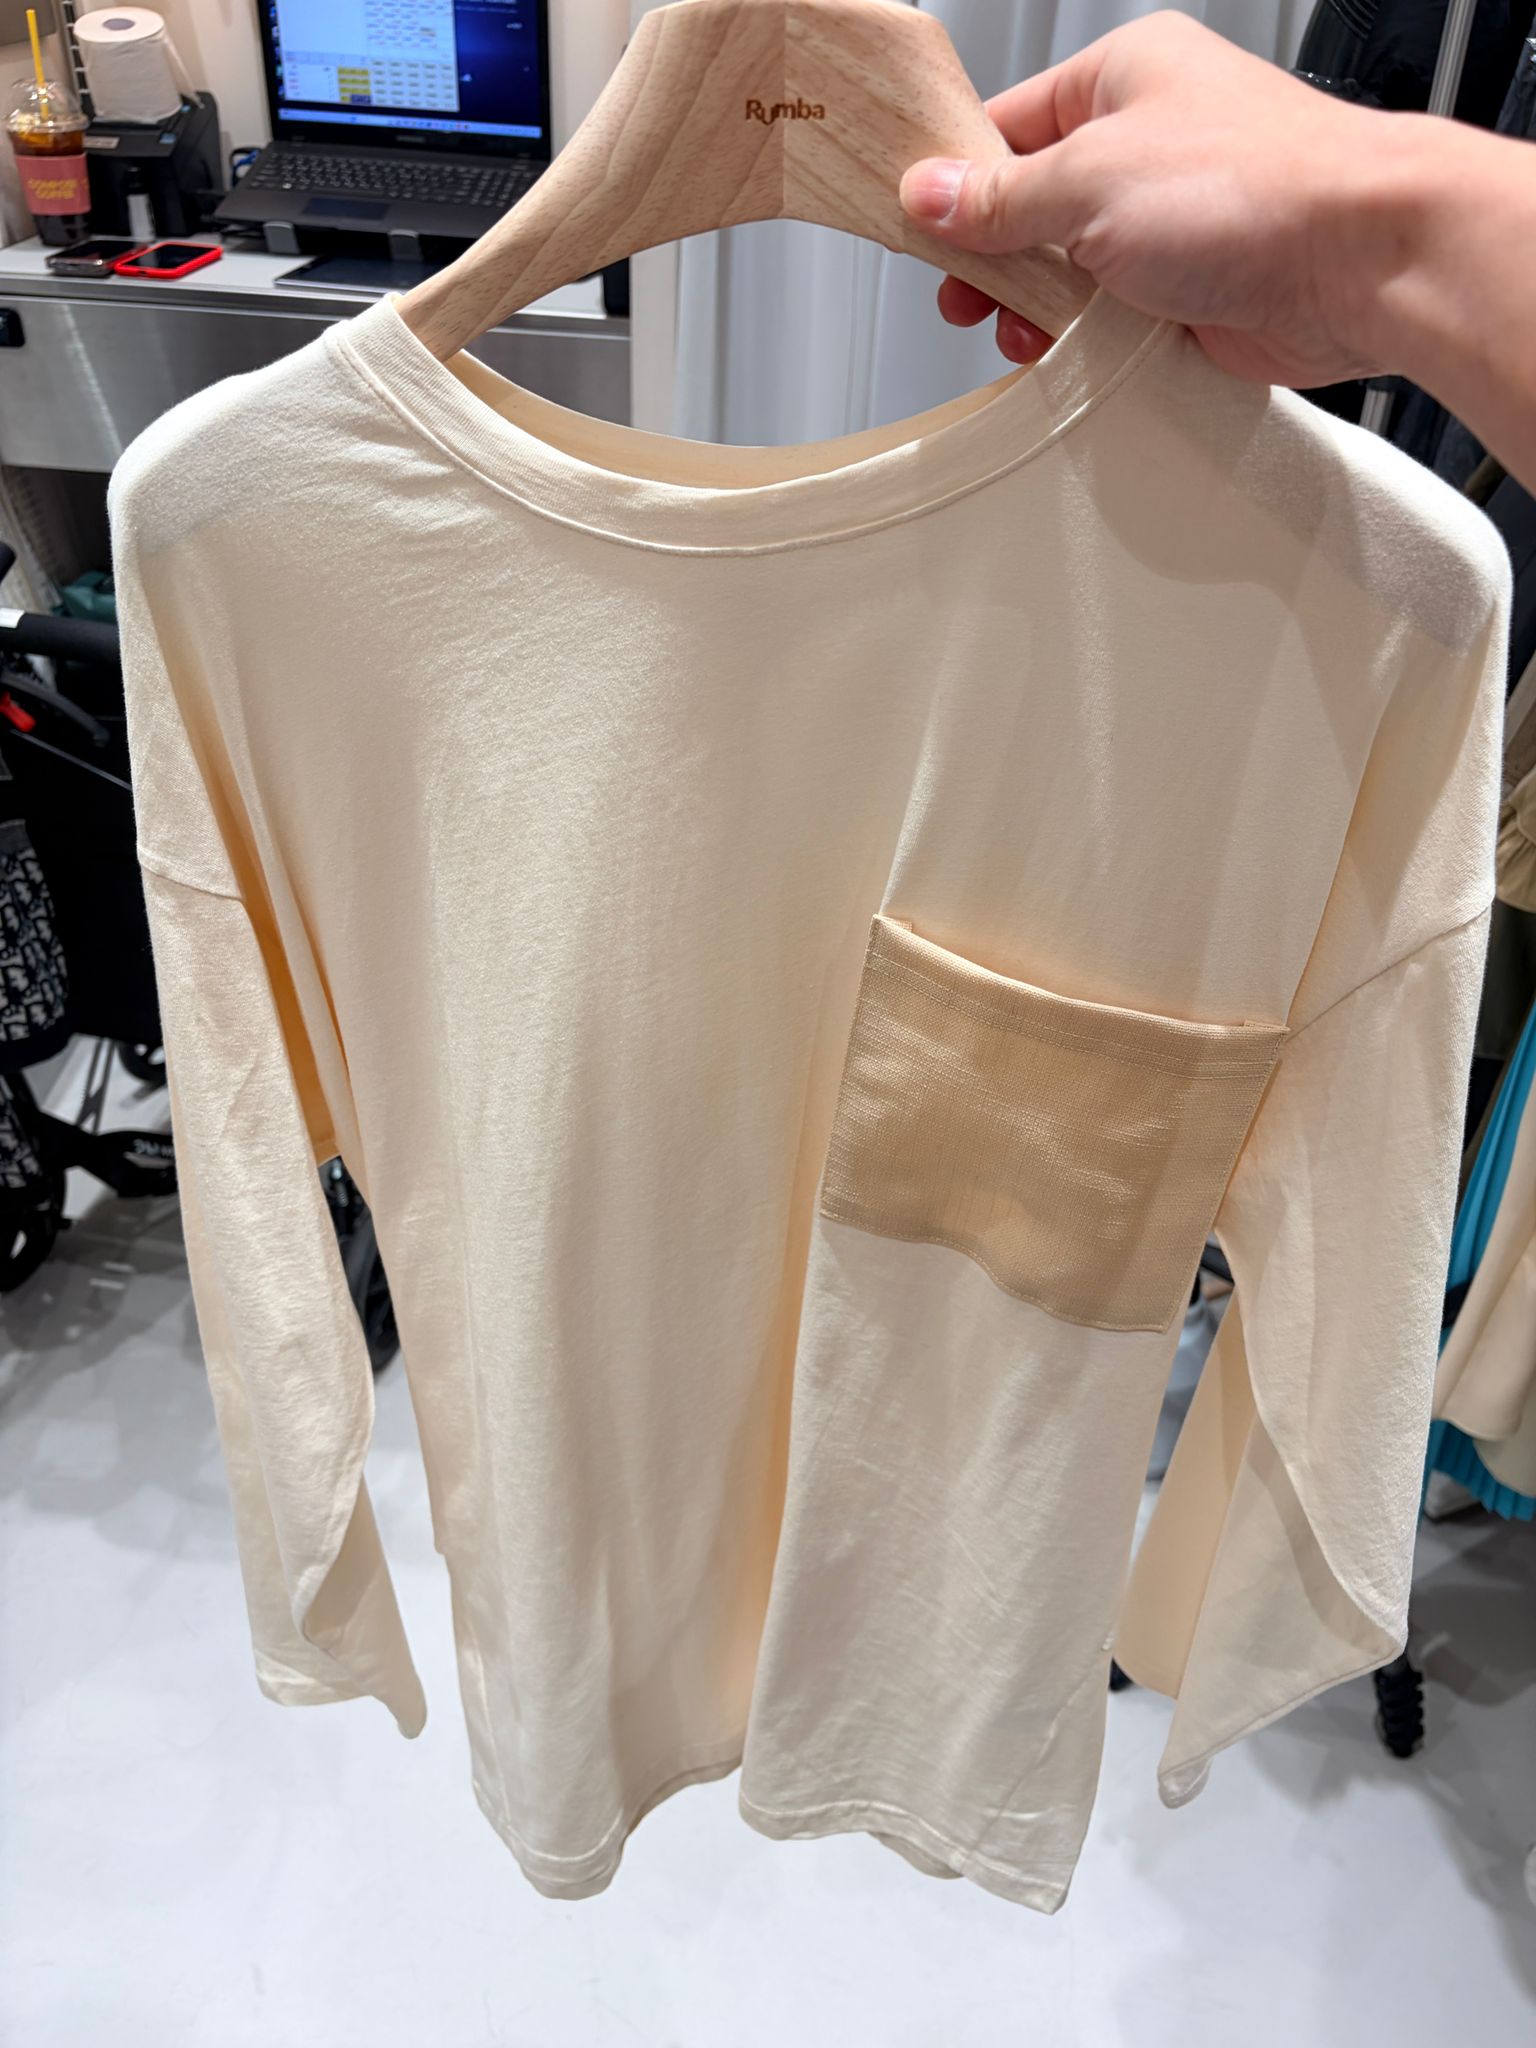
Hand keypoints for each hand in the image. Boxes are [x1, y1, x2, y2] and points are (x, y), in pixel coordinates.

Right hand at [898, 11, 1415, 387]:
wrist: (1361, 265)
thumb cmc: (1259, 188)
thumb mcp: (1089, 181)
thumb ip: (1001, 199)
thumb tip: (933, 195)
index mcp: (1124, 79)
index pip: (1008, 126)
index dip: (956, 181)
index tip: (919, 229)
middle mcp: (1150, 144)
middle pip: (1034, 205)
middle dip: (996, 258)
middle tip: (967, 294)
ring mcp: (1172, 221)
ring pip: (1072, 270)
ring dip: (1040, 308)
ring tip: (1024, 331)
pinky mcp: (1193, 290)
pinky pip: (1113, 319)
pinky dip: (1086, 341)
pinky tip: (1070, 354)